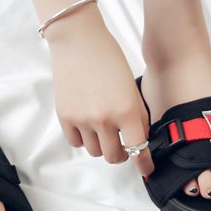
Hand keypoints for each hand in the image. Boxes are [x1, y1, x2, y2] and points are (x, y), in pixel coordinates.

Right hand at [45, 8, 153, 176]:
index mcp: (126, 111)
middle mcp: (104, 119)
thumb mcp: (132, 87)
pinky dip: (84, 139)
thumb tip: (140, 138)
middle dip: (122, 154)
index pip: (138, 149)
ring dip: (102, 145)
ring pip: (95, 151)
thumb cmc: (108, 58)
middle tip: (123, 144)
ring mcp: (82, 119)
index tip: (146, 169)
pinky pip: (76, 142)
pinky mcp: (64, 116)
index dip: (144, 164)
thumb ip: (138, 116)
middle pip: (114, 156)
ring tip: (104, 130)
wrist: (78, 41)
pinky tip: (88, 126)